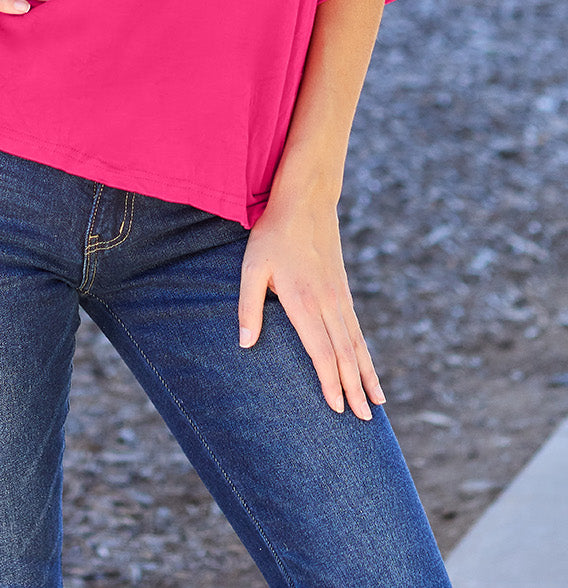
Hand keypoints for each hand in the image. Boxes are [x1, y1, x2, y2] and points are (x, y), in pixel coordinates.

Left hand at [237, 195, 385, 420]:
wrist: (305, 200)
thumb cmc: (272, 235)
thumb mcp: (251, 268)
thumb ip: (249, 307)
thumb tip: (245, 345)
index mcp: (304, 303)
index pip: (321, 352)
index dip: (330, 382)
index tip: (337, 410)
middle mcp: (327, 304)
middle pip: (344, 354)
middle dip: (354, 389)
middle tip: (365, 421)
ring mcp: (339, 296)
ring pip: (356, 343)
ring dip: (366, 374)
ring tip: (377, 402)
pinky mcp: (342, 289)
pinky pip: (356, 328)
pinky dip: (364, 351)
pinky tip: (366, 363)